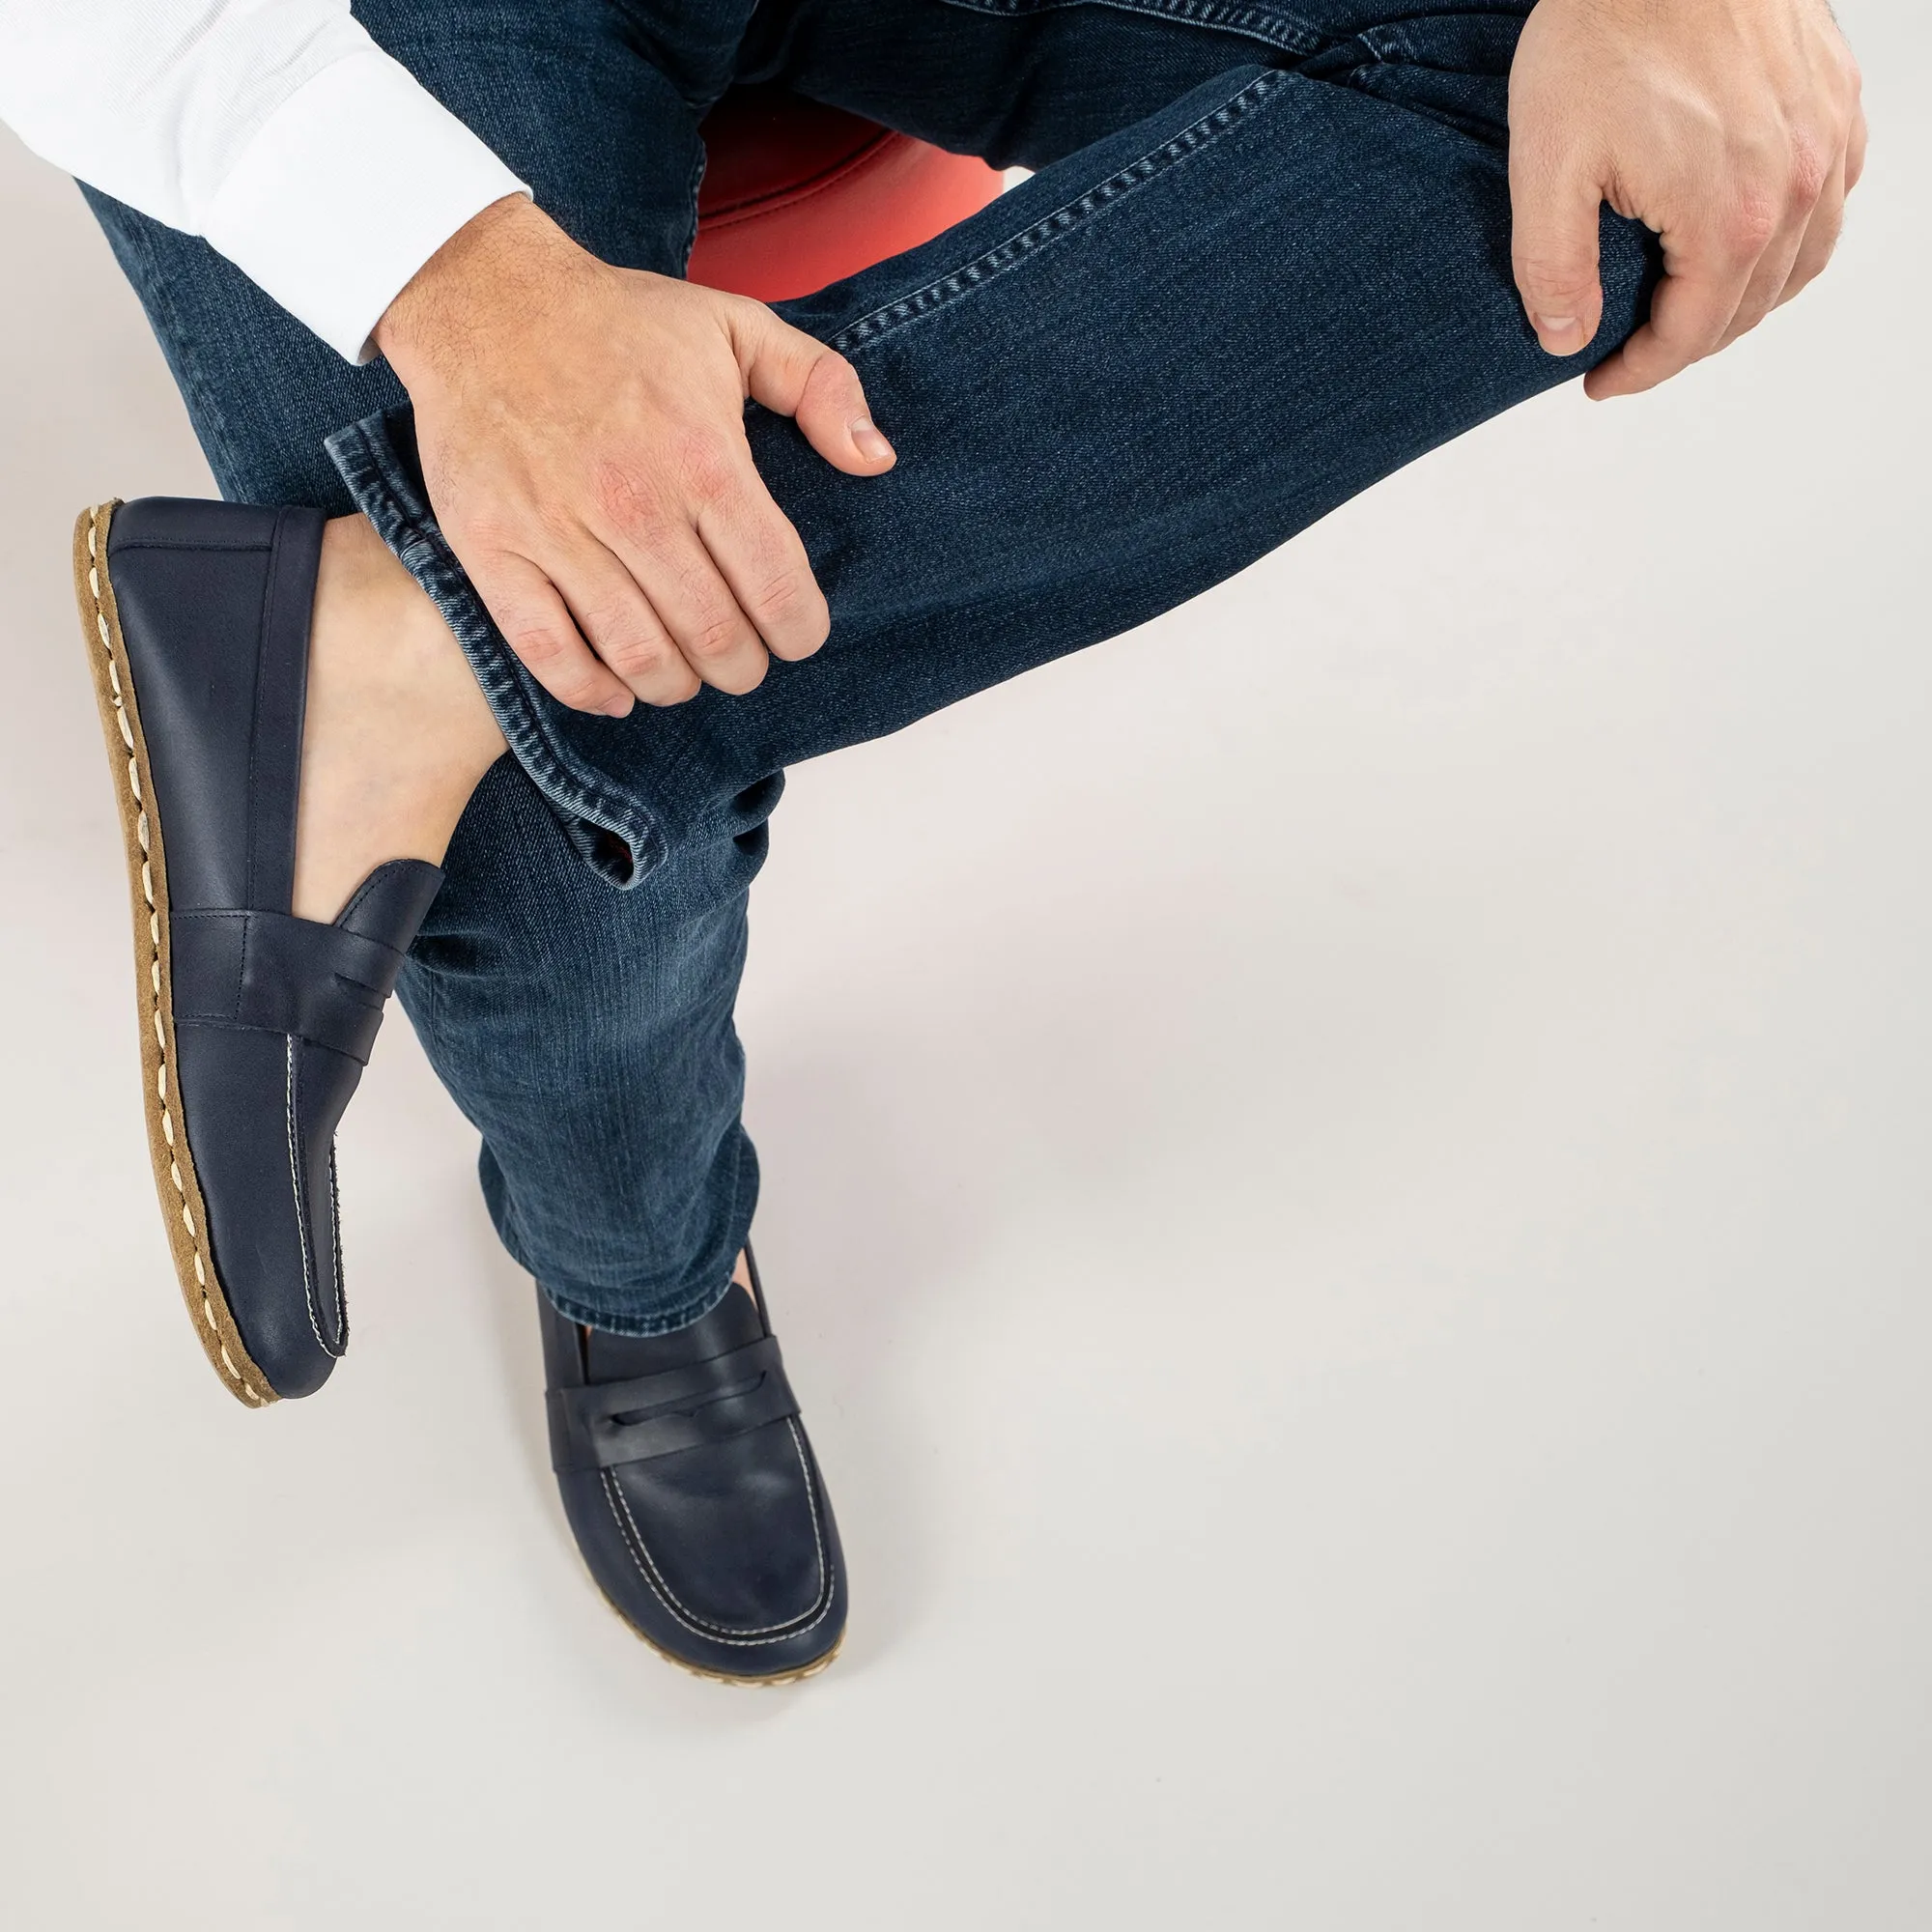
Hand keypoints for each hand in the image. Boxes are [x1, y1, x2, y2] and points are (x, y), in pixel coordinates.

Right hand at [373, 195, 894, 714]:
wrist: (483, 298)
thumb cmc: (619, 323)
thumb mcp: (737, 327)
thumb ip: (821, 387)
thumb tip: (876, 459)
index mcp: (704, 459)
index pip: (777, 589)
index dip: (799, 631)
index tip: (795, 632)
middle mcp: (634, 504)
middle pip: (714, 638)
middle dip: (742, 667)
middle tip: (740, 658)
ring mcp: (557, 531)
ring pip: (639, 658)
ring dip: (676, 684)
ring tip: (685, 671)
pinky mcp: (492, 548)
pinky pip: (548, 652)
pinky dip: (590, 690)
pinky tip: (618, 691)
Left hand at [1507, 0, 1865, 398]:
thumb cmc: (1602, 34)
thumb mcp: (1546, 165)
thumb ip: (1553, 268)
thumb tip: (1564, 341)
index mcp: (1730, 217)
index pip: (1691, 335)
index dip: (1639, 371)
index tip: (1598, 379)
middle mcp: (1796, 184)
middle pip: (1747, 307)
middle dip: (1685, 341)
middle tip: (1631, 349)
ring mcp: (1825, 136)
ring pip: (1801, 260)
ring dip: (1744, 298)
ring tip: (1684, 307)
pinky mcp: (1834, 95)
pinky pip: (1830, 195)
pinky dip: (1791, 235)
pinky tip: (1745, 236)